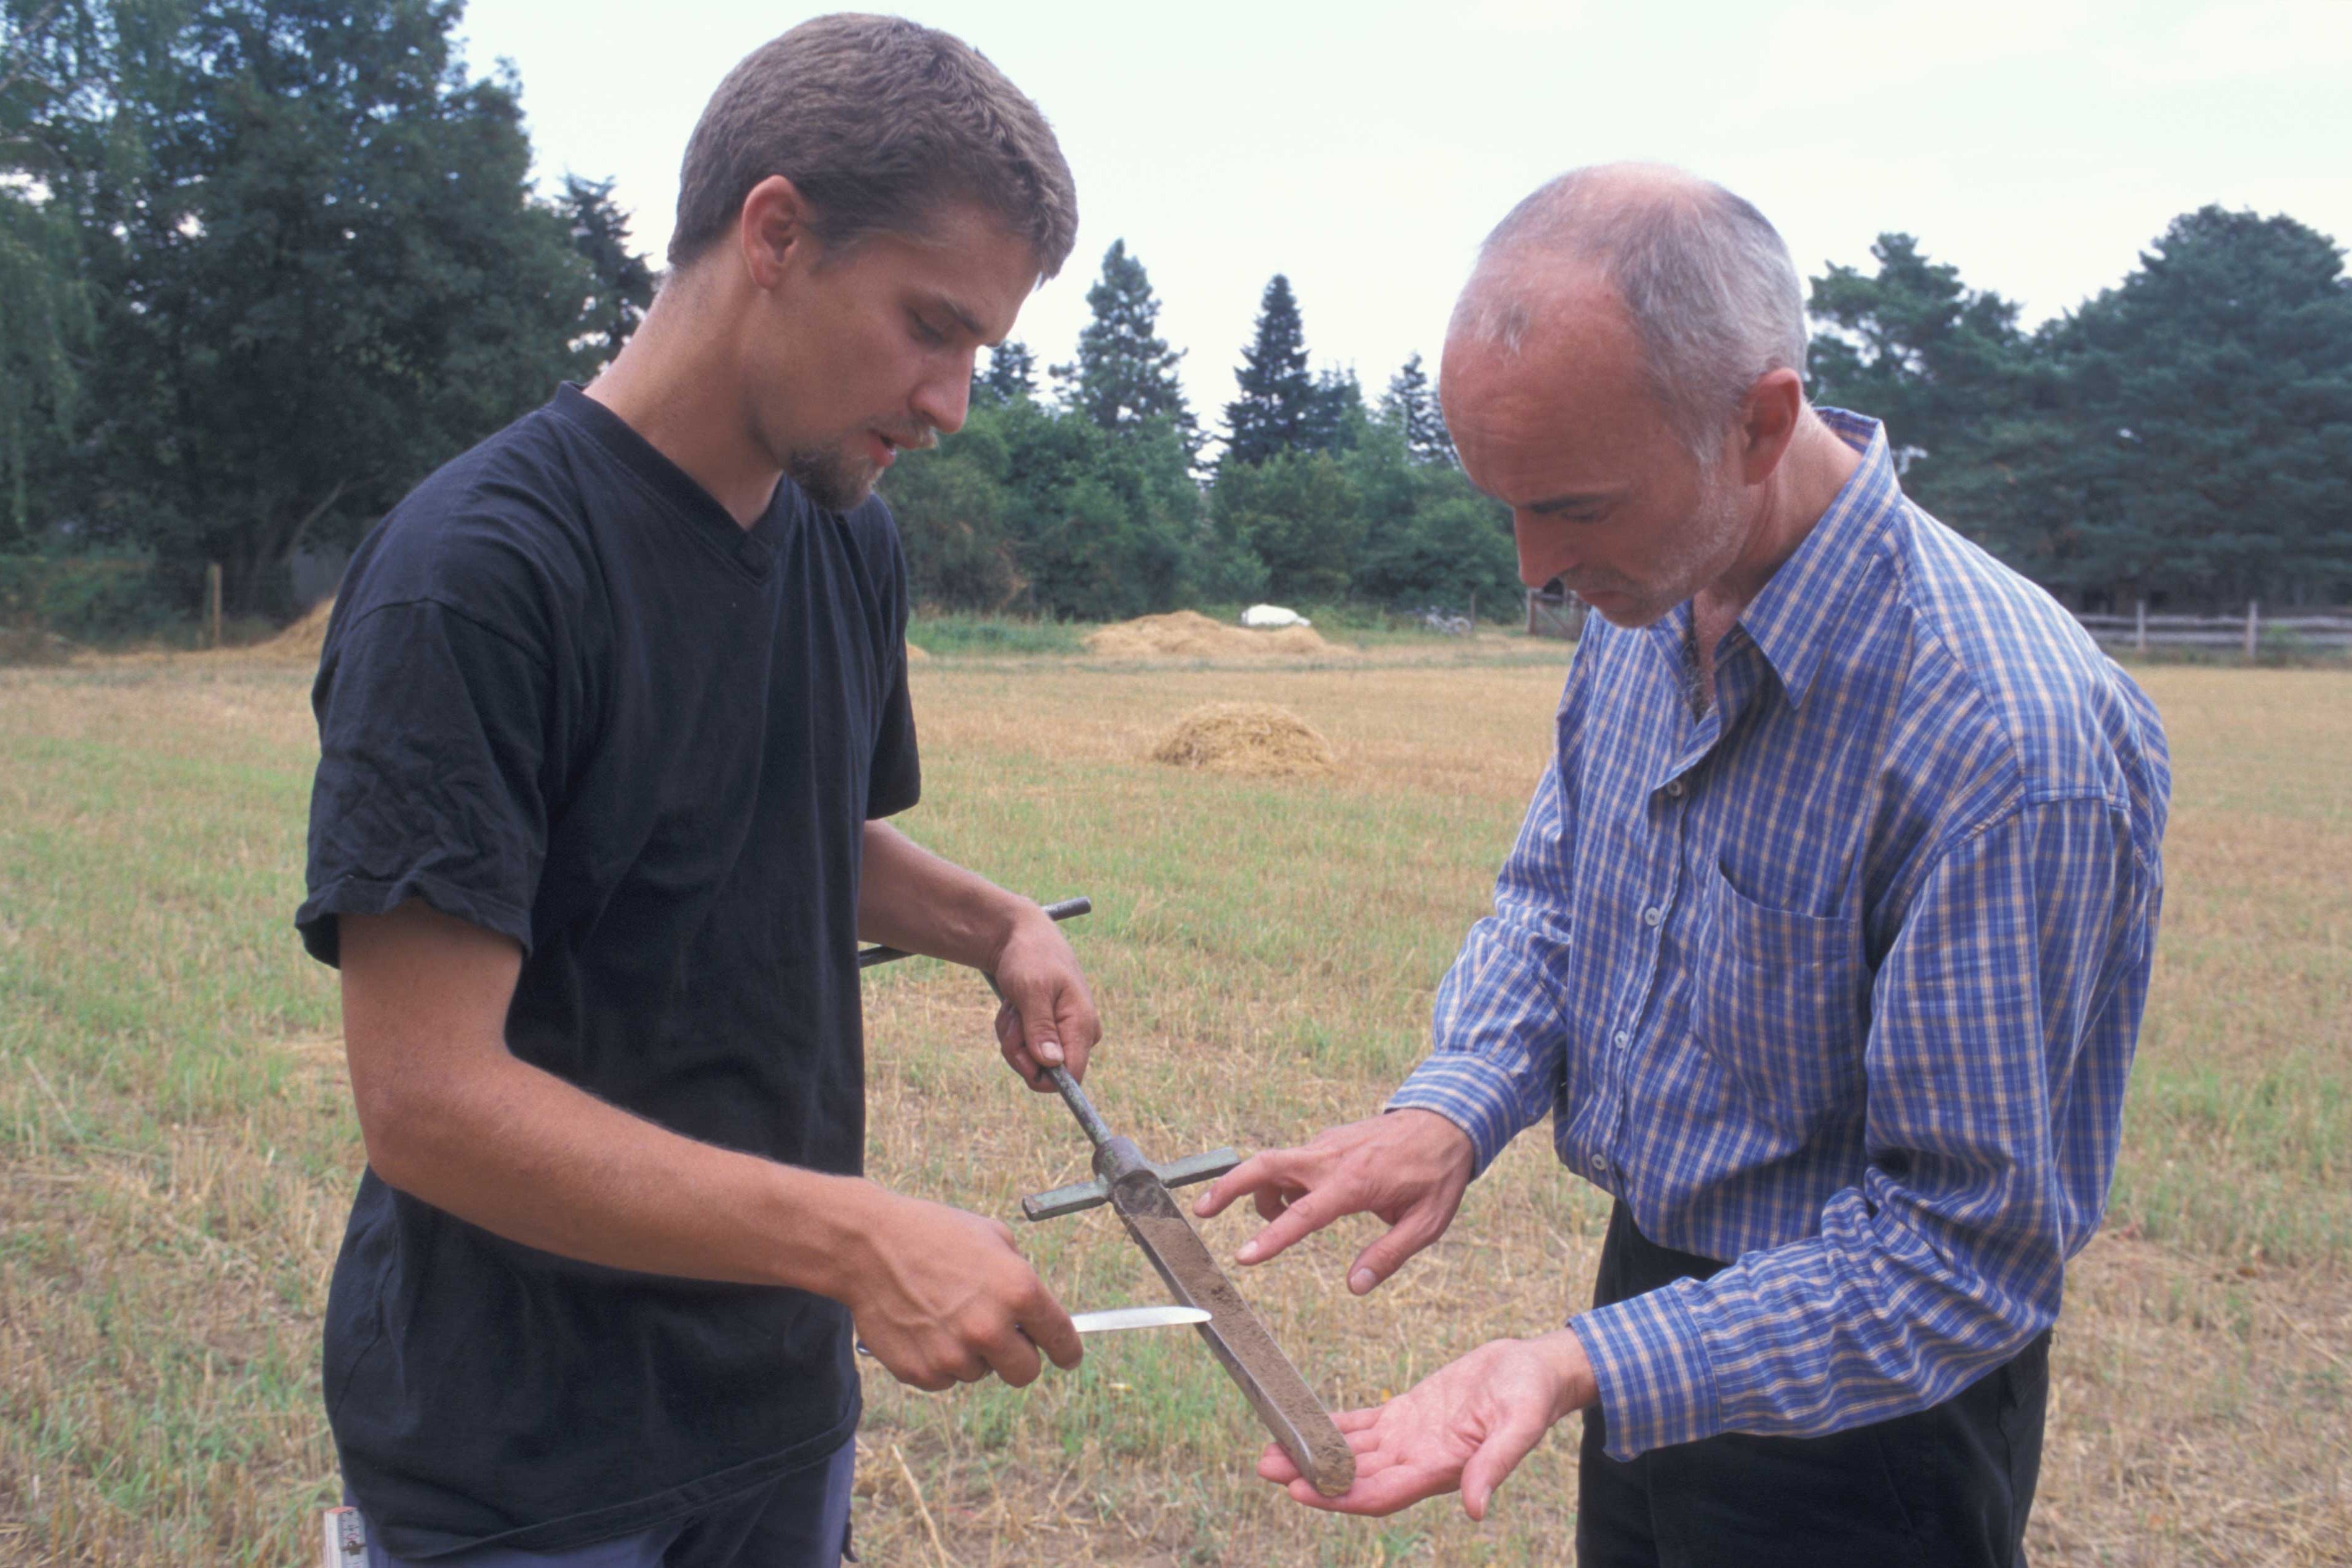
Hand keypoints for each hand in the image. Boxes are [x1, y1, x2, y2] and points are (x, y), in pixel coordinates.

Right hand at [838, 1186, 1081, 1390]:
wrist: (868, 1246)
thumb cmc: (932, 1234)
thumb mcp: (992, 1237)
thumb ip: (1020, 1276)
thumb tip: (1033, 1309)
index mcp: (1018, 1290)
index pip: (1061, 1339)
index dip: (1067, 1351)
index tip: (1068, 1357)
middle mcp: (990, 1328)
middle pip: (1026, 1372)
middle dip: (1018, 1357)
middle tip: (999, 1336)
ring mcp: (954, 1355)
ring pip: (980, 1373)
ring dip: (972, 1353)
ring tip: (945, 1315)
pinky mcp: (922, 1373)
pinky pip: (945, 1379)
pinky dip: (939, 1360)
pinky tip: (924, 1327)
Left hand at [988, 904, 1101, 1090]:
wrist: (1021, 935)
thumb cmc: (1029, 956)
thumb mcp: (1031, 989)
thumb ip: (1041, 1028)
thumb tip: (1052, 1064)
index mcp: (1083, 1025)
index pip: (1072, 1077)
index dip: (1041, 1075)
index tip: (1018, 1050)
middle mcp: (1080, 1034)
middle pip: (1045, 1072)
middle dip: (1019, 1049)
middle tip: (1014, 1016)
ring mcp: (1065, 1033)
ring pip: (1030, 1061)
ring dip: (1013, 1036)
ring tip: (1016, 1005)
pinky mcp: (1051, 1031)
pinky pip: (1024, 1048)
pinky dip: (1012, 1029)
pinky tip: (1016, 1006)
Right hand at [1192, 1109, 1473, 1294]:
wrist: (1447, 1119)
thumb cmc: (1437, 1175)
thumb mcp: (1425, 1223)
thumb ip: (1387, 1255)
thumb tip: (1354, 1287)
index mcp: (1354, 1184)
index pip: (1303, 1214)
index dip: (1271, 1238)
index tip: (1241, 1256)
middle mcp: (1332, 1159)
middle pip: (1266, 1165)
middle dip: (1229, 1186)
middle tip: (1200, 1211)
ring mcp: (1326, 1144)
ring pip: (1276, 1162)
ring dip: (1261, 1190)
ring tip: (1276, 1218)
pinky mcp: (1327, 1139)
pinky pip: (1295, 1160)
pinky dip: (1286, 1181)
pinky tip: (1305, 1198)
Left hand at [1259, 1330, 1596, 1519]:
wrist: (1538, 1370)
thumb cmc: (1533, 1396)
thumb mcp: (1519, 1426)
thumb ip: (1494, 1465)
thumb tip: (1476, 1509)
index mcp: (1440, 1470)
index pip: (1380, 1494)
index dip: (1339, 1496)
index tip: (1300, 1492)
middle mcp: (1418, 1461)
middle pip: (1354, 1477)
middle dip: (1311, 1476)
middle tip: (1265, 1467)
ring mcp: (1410, 1439)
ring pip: (1351, 1452)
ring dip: (1313, 1453)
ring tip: (1270, 1451)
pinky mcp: (1408, 1413)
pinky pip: (1362, 1425)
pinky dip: (1333, 1426)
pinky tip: (1304, 1423)